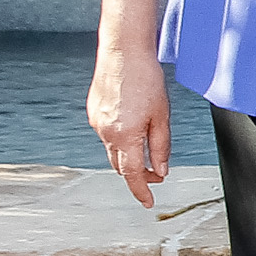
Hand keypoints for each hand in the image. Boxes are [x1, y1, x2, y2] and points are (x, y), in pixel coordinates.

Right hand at [86, 42, 171, 206]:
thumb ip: (161, 145)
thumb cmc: (146, 79)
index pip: (132, 174)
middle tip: (156, 175)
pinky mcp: (93, 113)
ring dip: (129, 156)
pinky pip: (107, 135)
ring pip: (113, 150)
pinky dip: (120, 140)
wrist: (122, 53)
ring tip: (148, 149)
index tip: (148, 202)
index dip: (141, 191)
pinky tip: (132, 127)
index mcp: (125, 135)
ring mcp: (97, 123)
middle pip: (121, 165)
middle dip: (138, 175)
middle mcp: (106, 132)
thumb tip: (161, 169)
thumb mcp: (162, 115)